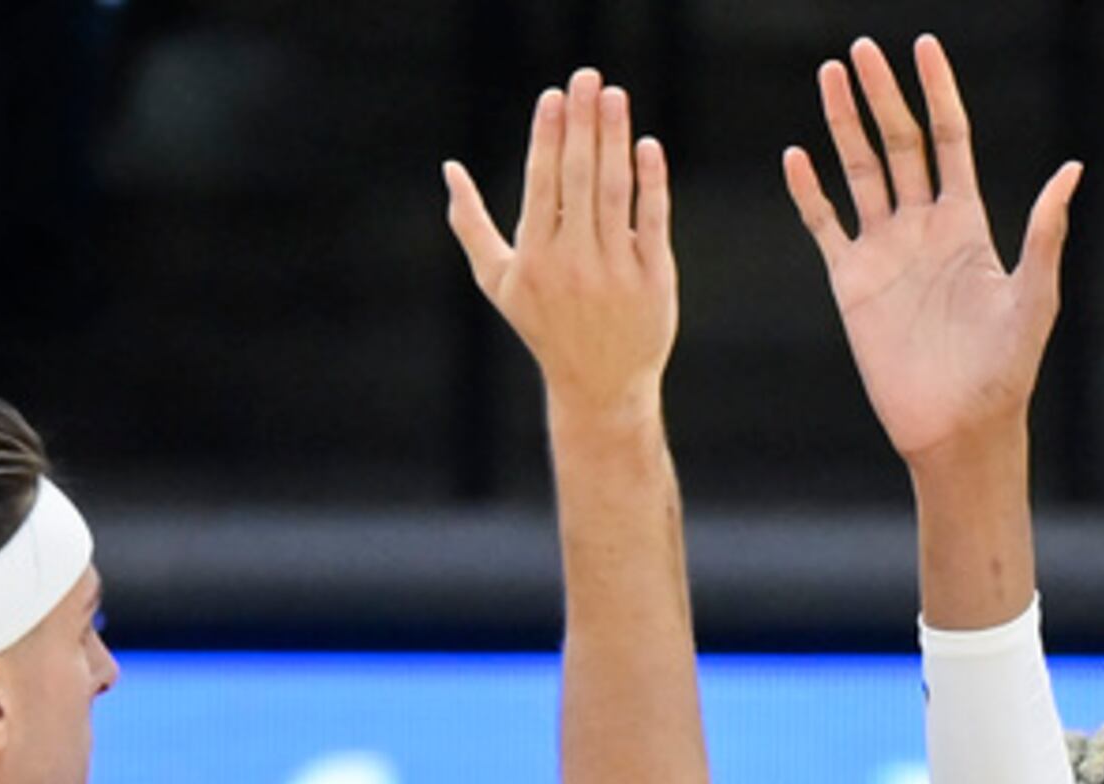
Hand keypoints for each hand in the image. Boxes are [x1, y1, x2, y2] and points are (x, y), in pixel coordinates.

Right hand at [446, 71, 676, 420]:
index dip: (548, 136)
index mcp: (534, 257)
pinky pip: (652, 221)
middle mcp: (573, 262)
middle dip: (582, 123)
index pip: (541, 183)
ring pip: (615, 192)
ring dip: (615, 138)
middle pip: (577, 177)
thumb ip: (471, 225)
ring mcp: (615, 271)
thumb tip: (449, 170)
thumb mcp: (499, 282)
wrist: (600, 387)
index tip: (555, 96)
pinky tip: (647, 145)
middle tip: (587, 77)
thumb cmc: (545, 327)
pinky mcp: (653, 280)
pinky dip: (651, 182)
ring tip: (614, 96)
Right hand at [786, 34, 1081, 464]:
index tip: (923, 47)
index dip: (938, 92)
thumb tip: (1071, 169)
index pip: (950, 139)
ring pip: (860, 172)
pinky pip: (826, 225)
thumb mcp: (1033, 297)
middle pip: (900, 144)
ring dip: (844, 125)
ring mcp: (886, 252)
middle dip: (882, 96)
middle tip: (860, 49)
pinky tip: (796, 156)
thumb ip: (1045, 232)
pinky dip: (809, 192)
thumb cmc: (1006, 370)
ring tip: (829, 76)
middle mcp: (925, 227)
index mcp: (968, 223)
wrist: (958, 428)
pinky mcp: (853, 282)